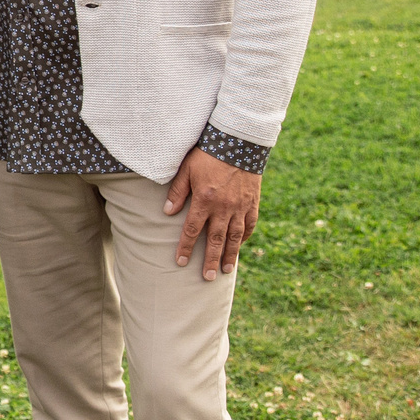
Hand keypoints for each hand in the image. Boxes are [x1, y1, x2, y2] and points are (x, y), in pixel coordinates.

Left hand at [164, 146, 259, 280]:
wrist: (239, 141)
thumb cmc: (208, 154)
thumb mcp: (187, 169)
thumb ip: (177, 192)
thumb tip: (167, 212)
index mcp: (205, 199)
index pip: (192, 230)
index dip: (186, 247)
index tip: (181, 262)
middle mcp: (224, 207)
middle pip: (216, 239)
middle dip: (211, 260)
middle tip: (208, 277)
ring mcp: (240, 206)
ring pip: (235, 236)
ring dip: (230, 255)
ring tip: (226, 270)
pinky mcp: (253, 202)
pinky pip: (250, 224)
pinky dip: (245, 236)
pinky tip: (240, 246)